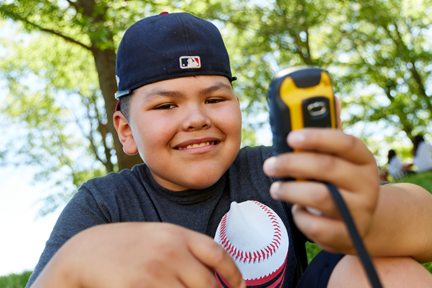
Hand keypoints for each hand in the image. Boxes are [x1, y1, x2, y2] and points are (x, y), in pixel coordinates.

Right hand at [32, 223, 244, 287]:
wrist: (85, 252)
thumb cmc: (124, 245)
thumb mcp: (156, 236)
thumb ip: (183, 250)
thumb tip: (210, 275)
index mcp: (176, 234)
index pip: (217, 253)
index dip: (234, 274)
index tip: (241, 287)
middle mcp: (170, 251)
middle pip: (207, 283)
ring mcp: (155, 272)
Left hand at [263, 129, 379, 253]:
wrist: (358, 223)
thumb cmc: (336, 186)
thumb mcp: (336, 165)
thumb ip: (317, 151)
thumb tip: (287, 135)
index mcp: (363, 161)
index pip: (345, 143)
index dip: (317, 138)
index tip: (290, 137)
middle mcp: (367, 184)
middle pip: (327, 167)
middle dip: (292, 163)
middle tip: (270, 166)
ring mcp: (360, 211)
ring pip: (320, 196)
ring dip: (290, 190)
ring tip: (276, 189)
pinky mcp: (348, 235)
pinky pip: (315, 225)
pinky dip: (299, 216)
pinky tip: (298, 211)